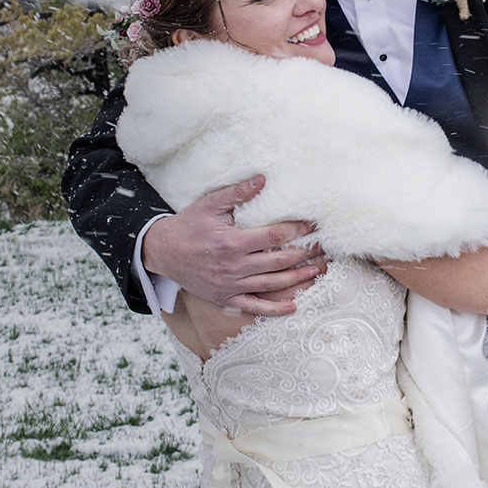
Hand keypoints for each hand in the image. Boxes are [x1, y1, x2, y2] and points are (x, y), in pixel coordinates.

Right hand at [141, 174, 323, 316]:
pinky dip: (274, 309)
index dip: (296, 230)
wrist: (163, 251)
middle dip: (305, 254)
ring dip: (297, 279)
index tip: (313, 225)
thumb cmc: (188, 225)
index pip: (273, 236)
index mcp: (232, 242)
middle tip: (324, 248)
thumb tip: (263, 179)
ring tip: (318, 270)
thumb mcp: (210, 204)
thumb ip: (237, 193)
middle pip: (278, 261)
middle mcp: (233, 266)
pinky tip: (293, 306)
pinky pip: (253, 306)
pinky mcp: (225, 298)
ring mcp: (230, 285)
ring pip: (271, 284)